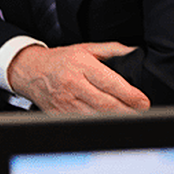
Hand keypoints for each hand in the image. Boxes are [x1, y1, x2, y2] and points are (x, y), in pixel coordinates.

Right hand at [8, 42, 149, 112]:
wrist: (29, 71)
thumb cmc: (60, 60)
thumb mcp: (85, 48)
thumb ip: (111, 50)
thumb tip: (134, 53)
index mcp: (80, 65)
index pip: (110, 83)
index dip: (131, 95)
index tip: (143, 101)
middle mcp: (72, 84)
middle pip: (106, 105)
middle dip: (128, 111)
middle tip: (141, 112)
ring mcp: (65, 103)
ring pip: (97, 118)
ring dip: (116, 120)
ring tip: (129, 118)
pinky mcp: (59, 115)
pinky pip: (84, 124)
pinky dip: (99, 125)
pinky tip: (109, 122)